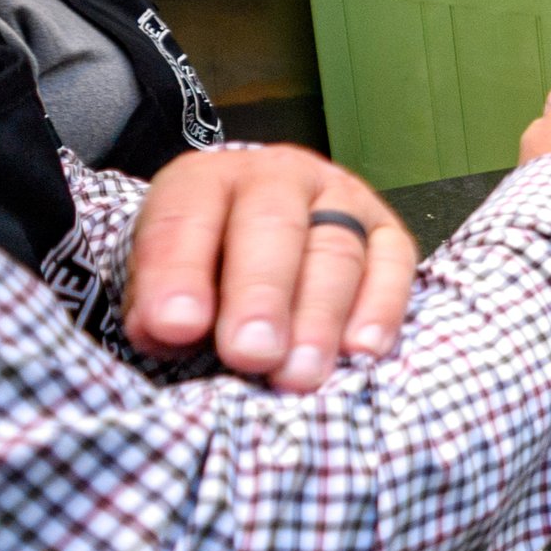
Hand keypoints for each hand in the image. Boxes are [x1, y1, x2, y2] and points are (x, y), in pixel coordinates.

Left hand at [124, 146, 417, 391]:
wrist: (254, 248)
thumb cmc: (202, 277)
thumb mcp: (160, 284)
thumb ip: (157, 308)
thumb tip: (169, 334)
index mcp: (205, 181)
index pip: (187, 216)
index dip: (178, 272)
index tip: (174, 328)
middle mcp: (278, 177)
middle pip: (272, 225)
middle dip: (260, 294)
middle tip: (250, 353)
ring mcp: (341, 200)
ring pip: (336, 250)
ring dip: (319, 317)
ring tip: (300, 374)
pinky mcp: (387, 232)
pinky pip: (393, 264)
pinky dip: (381, 308)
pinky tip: (362, 351)